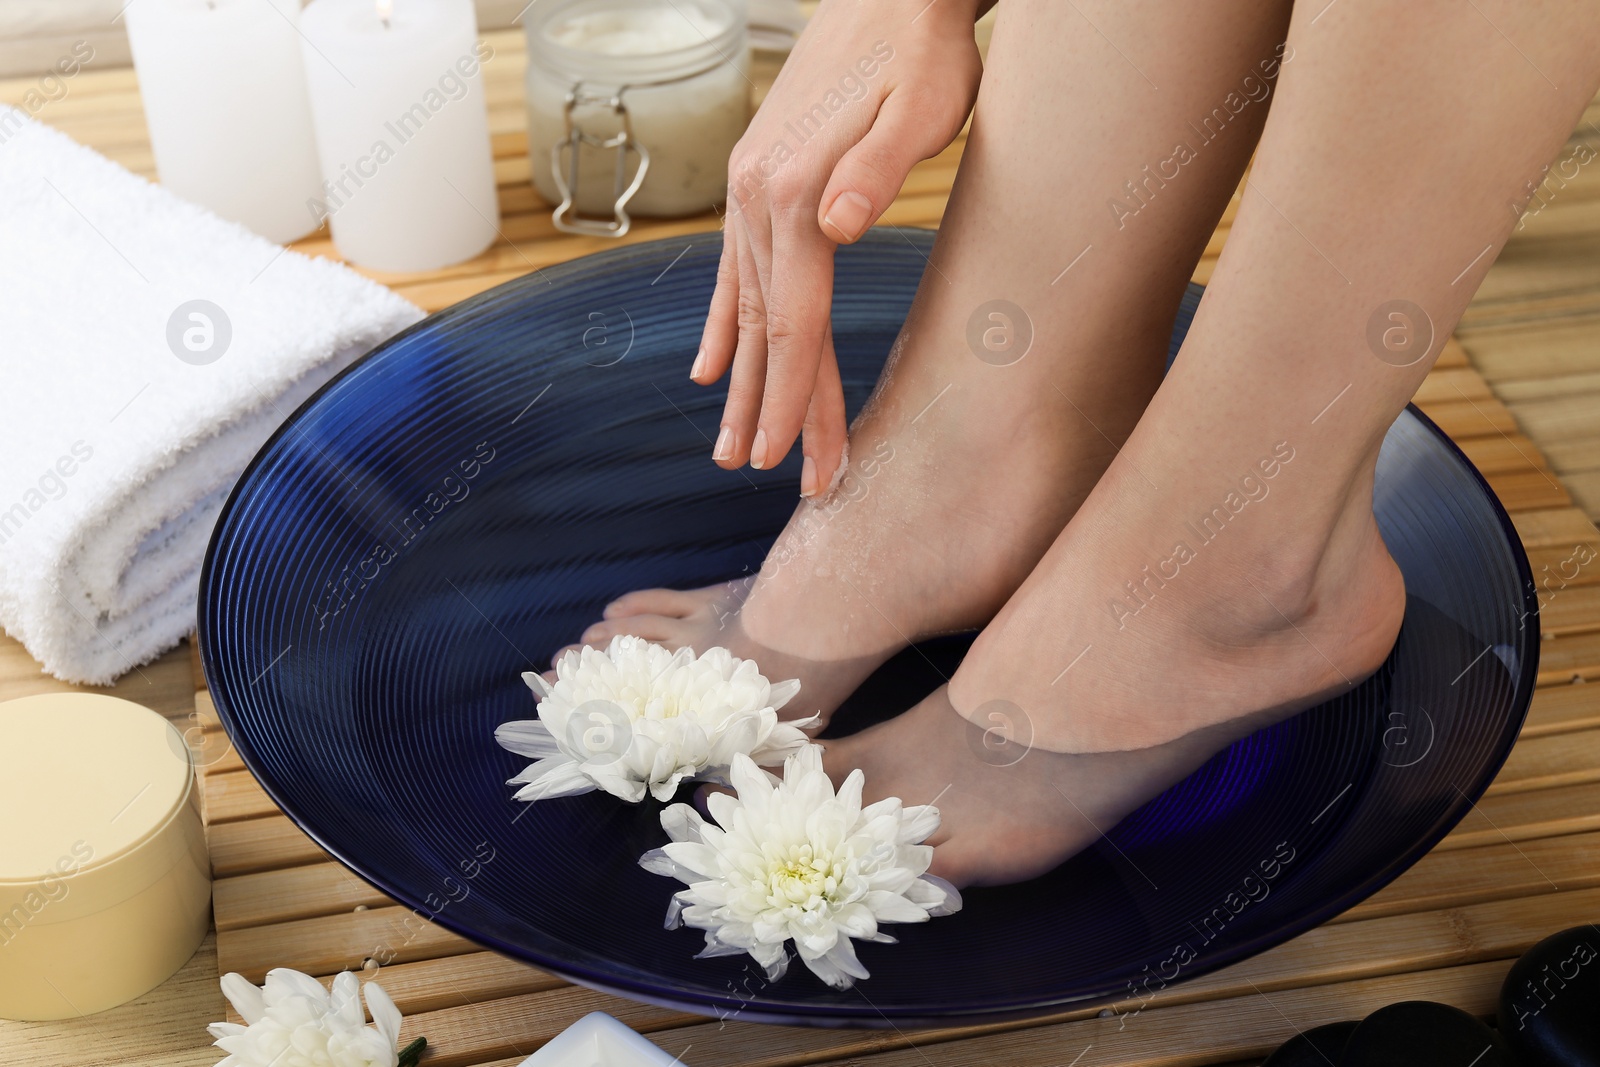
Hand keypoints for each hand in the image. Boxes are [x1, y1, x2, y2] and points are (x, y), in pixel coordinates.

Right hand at [693, 0, 983, 493]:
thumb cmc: (924, 51)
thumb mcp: (922, 107)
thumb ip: (876, 169)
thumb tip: (837, 228)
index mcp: (796, 194)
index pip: (795, 325)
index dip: (796, 401)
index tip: (796, 464)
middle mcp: (758, 200)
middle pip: (766, 331)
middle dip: (772, 411)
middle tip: (772, 478)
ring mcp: (748, 193)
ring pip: (743, 309)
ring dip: (741, 381)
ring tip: (732, 447)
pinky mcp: (756, 182)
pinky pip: (731, 272)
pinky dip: (720, 324)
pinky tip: (706, 366)